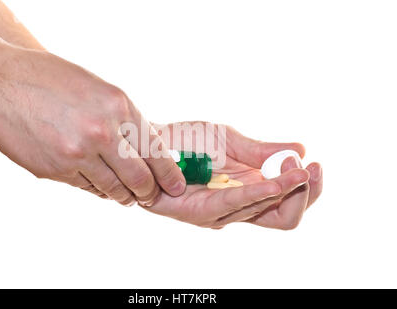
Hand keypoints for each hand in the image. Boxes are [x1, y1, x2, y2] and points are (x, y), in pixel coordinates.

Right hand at [0, 45, 185, 205]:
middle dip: (149, 193)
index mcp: (119, 107)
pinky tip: (99, 186)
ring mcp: (77, 155)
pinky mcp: (56, 171)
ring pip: (112, 189)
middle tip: (151, 196)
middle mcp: (102, 133)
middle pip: (139, 179)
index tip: (175, 187)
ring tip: (127, 197)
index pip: (156, 151)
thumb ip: (124, 120)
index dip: (169, 174)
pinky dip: (97, 190)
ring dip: (123, 196)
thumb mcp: (99, 90)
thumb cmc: (51, 80)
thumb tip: (144, 152)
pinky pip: (86, 188)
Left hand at [144, 122, 322, 229]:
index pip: (289, 200)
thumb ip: (262, 150)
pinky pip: (236, 206)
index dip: (308, 188)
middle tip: (311, 168)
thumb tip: (300, 149)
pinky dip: (259, 195)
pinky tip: (275, 184)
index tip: (314, 163)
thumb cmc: (189, 142)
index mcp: (249, 190)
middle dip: (307, 194)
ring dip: (289, 193)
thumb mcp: (232, 142)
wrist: (151, 142)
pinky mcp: (201, 212)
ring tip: (302, 172)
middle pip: (286, 217)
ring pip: (268, 216)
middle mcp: (239, 207)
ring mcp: (222, 213)